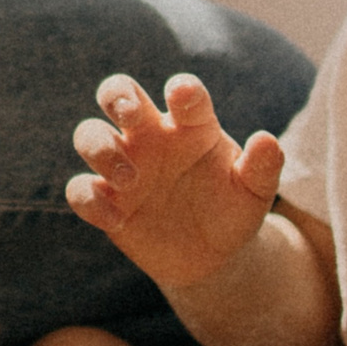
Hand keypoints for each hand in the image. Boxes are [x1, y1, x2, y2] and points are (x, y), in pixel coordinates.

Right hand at [65, 73, 283, 289]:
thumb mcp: (255, 191)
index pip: (183, 94)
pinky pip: (80, 190)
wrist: (212, 255)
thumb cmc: (232, 209)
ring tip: (130, 178)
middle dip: (118, 95)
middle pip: (118, 93)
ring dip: (101, 148)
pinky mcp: (106, 201)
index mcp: (190, 124)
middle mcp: (151, 136)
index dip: (182, 90)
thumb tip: (267, 140)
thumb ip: (263, 166)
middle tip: (131, 114)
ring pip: (89, 134)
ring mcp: (123, 166)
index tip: (183, 96)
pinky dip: (90, 201)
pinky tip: (117, 220)